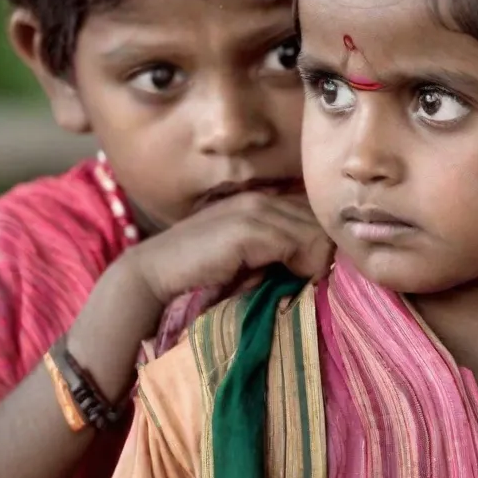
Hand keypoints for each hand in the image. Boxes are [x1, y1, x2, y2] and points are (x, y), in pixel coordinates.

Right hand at [123, 192, 333, 305]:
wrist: (156, 273)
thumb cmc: (204, 271)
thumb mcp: (251, 257)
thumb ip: (281, 250)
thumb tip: (320, 263)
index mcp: (265, 200)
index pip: (315, 212)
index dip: (322, 241)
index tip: (312, 268)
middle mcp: (264, 197)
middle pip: (321, 221)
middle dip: (321, 252)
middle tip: (306, 277)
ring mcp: (255, 208)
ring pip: (316, 232)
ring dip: (312, 261)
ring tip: (295, 279)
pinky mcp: (247, 228)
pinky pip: (297, 243)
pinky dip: (298, 265)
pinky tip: (280, 278)